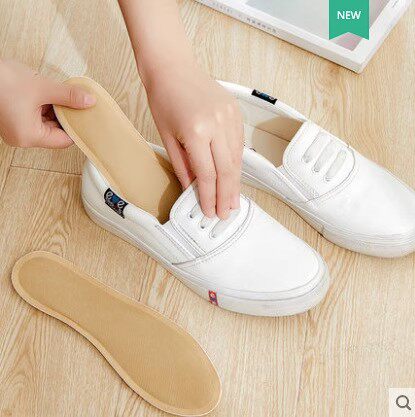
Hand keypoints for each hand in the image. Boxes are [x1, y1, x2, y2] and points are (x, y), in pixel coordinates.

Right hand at [0, 60, 95, 148]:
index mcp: (29, 137)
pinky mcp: (12, 118)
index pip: (64, 140)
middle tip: (78, 103)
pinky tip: (49, 94)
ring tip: (62, 95)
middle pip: (55, 132)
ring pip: (45, 123)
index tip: (88, 117)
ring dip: (55, 110)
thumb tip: (88, 101)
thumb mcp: (42, 87)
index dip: (77, 128)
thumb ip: (68, 96)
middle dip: (66, 116)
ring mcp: (16, 128)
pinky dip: (44, 106)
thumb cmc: (1, 81)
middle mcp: (22, 137)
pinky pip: (35, 116)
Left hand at [146, 67, 243, 219]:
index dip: (209, 197)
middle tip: (226, 213)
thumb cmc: (164, 100)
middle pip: (227, 170)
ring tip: (232, 201)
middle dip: (226, 196)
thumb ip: (183, 166)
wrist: (173, 68)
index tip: (210, 212)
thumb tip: (193, 190)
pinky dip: (236, 163)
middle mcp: (217, 124)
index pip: (207, 174)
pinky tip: (234, 177)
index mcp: (196, 131)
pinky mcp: (236, 112)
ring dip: (235, 183)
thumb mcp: (167, 138)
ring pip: (236, 159)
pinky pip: (239, 145)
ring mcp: (229, 117)